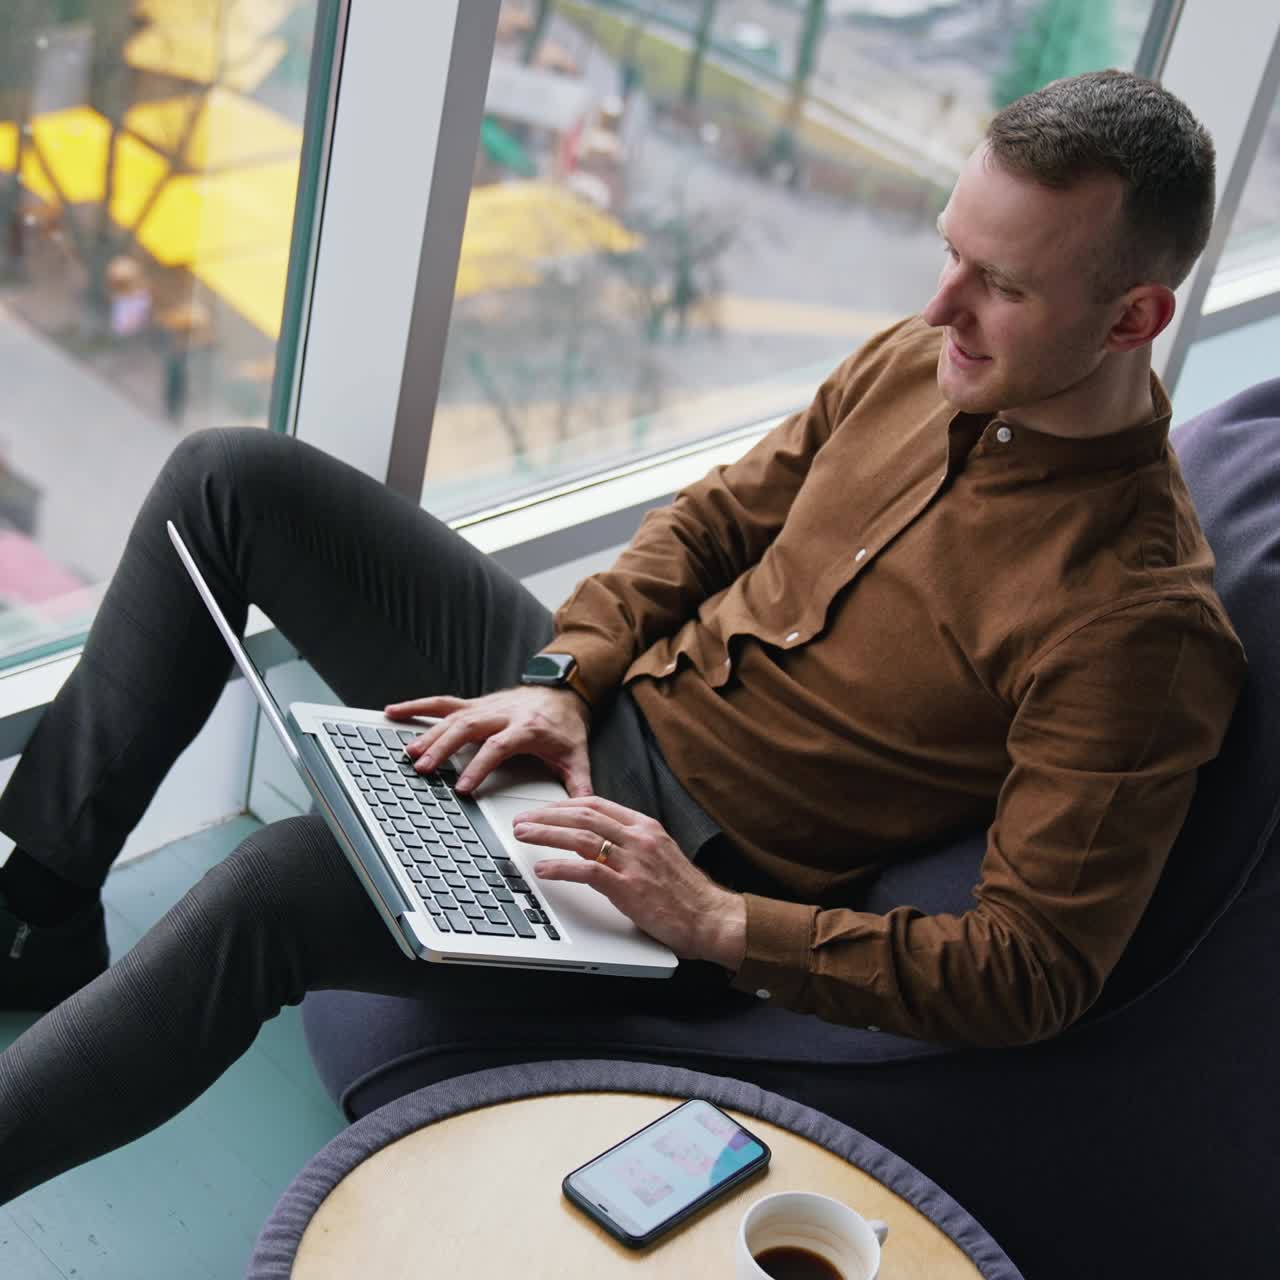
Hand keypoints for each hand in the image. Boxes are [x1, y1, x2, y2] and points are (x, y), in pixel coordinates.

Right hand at [384, 685, 591, 796]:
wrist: (564, 691)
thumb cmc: (566, 725)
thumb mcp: (576, 755)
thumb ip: (578, 784)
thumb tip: (583, 810)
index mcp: (527, 728)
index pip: (498, 746)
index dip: (479, 765)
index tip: (462, 787)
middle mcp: (502, 713)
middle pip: (468, 728)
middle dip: (444, 748)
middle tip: (424, 770)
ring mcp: (485, 707)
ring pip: (452, 716)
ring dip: (428, 734)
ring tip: (409, 753)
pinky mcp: (475, 704)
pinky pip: (442, 704)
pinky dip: (417, 707)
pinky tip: (393, 712)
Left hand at [513, 796, 746, 967]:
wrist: (712, 918)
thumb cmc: (686, 893)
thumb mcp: (659, 856)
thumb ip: (630, 845)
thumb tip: (593, 842)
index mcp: (646, 827)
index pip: (597, 804)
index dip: (564, 805)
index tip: (542, 809)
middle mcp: (639, 838)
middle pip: (583, 814)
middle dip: (547, 814)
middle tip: (522, 820)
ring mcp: (634, 862)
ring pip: (581, 836)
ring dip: (546, 833)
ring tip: (523, 835)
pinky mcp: (629, 888)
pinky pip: (587, 870)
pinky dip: (560, 867)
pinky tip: (542, 868)